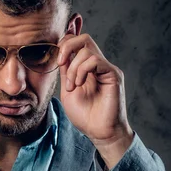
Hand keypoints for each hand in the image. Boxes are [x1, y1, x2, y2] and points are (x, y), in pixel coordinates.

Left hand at [57, 33, 133, 168]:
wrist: (99, 132)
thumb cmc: (85, 116)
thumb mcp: (67, 90)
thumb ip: (65, 72)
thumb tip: (60, 54)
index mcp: (86, 67)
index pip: (77, 42)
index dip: (64, 43)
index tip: (57, 61)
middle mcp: (98, 65)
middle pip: (83, 38)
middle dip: (67, 46)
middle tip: (60, 64)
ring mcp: (106, 68)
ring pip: (87, 49)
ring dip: (73, 68)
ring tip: (72, 86)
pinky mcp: (113, 74)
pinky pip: (95, 60)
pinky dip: (82, 70)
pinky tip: (79, 84)